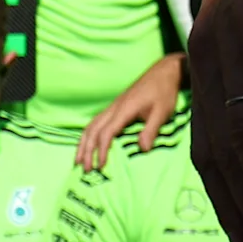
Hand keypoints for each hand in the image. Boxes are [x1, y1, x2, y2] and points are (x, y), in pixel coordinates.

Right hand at [81, 54, 185, 170]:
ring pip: (91, 125)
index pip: (106, 132)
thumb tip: (142, 150)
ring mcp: (113, 106)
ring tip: (79, 160)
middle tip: (85, 169)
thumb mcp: (162, 112)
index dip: (102, 150)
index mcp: (124, 109)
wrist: (163, 73)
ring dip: (83, 143)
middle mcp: (114, 108)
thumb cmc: (163, 92)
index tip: (101, 166)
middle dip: (87, 150)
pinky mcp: (116, 106)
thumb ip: (151, 130)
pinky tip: (87, 143)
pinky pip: (96, 121)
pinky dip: (88, 134)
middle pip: (93, 130)